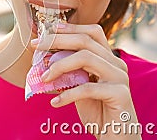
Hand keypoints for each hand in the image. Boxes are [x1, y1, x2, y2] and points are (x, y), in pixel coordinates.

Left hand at [32, 23, 140, 139]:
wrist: (116, 136)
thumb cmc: (97, 110)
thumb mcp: (79, 86)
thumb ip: (69, 72)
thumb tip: (44, 58)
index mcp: (109, 58)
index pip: (92, 32)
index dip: (70, 28)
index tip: (47, 30)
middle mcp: (117, 64)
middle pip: (86, 41)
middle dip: (57, 40)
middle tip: (36, 45)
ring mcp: (120, 78)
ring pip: (86, 58)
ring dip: (59, 66)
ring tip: (44, 78)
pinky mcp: (120, 94)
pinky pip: (88, 88)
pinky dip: (67, 95)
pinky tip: (55, 102)